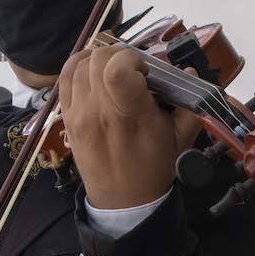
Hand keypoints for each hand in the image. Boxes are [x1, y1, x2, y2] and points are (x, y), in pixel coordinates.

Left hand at [58, 45, 199, 208]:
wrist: (123, 200)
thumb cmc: (154, 167)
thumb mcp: (181, 139)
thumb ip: (189, 103)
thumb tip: (187, 69)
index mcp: (130, 117)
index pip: (116, 71)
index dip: (131, 58)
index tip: (143, 70)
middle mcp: (99, 113)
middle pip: (98, 60)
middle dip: (119, 55)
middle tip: (132, 70)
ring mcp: (79, 115)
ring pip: (80, 64)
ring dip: (100, 59)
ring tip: (115, 69)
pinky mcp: (67, 117)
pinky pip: (65, 77)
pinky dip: (78, 64)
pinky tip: (92, 67)